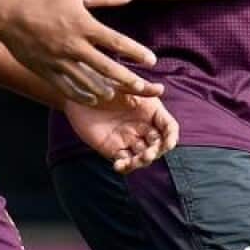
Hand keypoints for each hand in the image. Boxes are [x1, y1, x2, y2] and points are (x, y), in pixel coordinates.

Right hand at [0, 0, 164, 105]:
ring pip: (87, 81)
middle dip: (127, 78)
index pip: (116, 41)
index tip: (151, 61)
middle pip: (106, 67)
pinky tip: (93, 98)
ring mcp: (59, 61)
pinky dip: (81, 95)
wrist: (8, 12)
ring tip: (118, 94)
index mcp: (84, 25)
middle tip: (143, 87)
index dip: (135, 52)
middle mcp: (74, 46)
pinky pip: (66, 87)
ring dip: (105, 89)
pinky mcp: (46, 70)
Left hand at [64, 88, 179, 173]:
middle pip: (158, 144)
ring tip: (135, 161)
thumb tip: (161, 89)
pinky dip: (125, 166)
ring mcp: (129, 139)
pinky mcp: (114, 148)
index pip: (168, 126)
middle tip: (148, 153)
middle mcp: (143, 127)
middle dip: (156, 151)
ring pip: (143, 156)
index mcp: (150, 111)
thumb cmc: (102, 83)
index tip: (169, 144)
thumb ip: (141, 88)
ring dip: (143, 161)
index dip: (171, 136)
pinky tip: (118, 165)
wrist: (78, 93)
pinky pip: (124, 162)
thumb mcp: (122, 84)